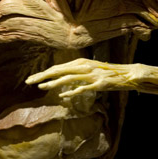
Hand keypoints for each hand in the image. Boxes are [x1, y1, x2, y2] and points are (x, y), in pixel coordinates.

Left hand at [26, 58, 147, 95]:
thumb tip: (60, 76)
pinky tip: (62, 96)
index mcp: (81, 62)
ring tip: (41, 87)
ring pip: (68, 78)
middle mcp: (84, 66)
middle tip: (29, 81)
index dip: (44, 73)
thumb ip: (75, 72)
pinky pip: (83, 88)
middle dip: (43, 76)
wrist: (127, 74)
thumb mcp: (89, 69)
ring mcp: (92, 75)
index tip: (32, 78)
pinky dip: (72, 92)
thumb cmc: (106, 73)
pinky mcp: (99, 84)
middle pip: (59, 70)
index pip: (58, 67)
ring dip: (54, 83)